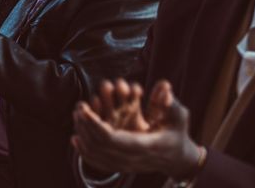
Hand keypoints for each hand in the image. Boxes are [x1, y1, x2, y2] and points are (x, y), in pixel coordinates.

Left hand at [72, 79, 202, 179]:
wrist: (179, 160)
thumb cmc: (177, 133)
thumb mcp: (179, 116)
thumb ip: (170, 102)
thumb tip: (164, 87)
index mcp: (146, 146)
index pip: (113, 139)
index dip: (95, 125)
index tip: (84, 109)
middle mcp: (134, 159)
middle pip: (100, 146)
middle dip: (86, 126)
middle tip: (79, 107)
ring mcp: (127, 166)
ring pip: (97, 155)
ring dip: (83, 136)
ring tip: (77, 116)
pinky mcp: (121, 167)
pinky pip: (98, 163)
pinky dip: (85, 152)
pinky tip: (75, 139)